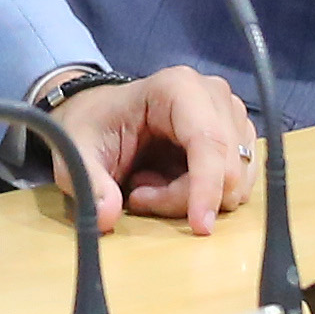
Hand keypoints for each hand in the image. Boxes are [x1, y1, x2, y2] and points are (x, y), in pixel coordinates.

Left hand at [47, 65, 255, 226]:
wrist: (100, 114)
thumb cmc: (92, 126)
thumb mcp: (77, 152)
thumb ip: (90, 183)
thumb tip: (106, 216)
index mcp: (178, 87)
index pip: (208, 141)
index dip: (207, 187)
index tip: (199, 226)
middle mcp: (213, 95)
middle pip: (224, 168)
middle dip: (181, 197)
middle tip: (136, 194)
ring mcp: (231, 115)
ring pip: (232, 183)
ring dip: (188, 198)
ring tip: (147, 183)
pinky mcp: (237, 138)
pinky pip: (234, 186)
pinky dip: (200, 196)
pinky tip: (166, 182)